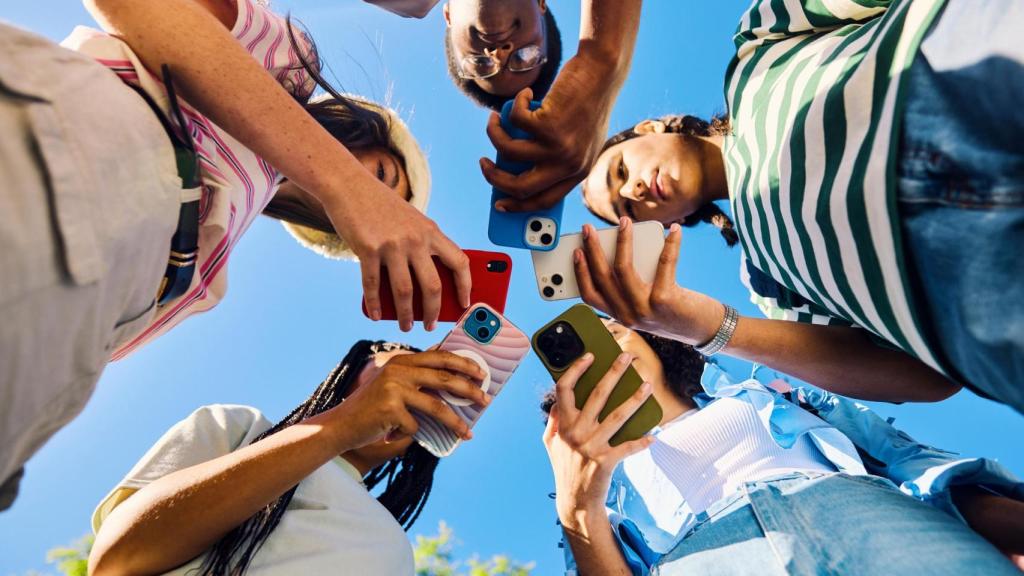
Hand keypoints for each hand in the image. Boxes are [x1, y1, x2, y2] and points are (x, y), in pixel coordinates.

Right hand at [321, 178, 470, 332]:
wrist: (349, 184)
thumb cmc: (381, 207)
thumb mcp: (411, 221)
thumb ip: (421, 247)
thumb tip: (425, 288)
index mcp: (431, 231)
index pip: (460, 261)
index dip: (466, 286)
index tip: (465, 303)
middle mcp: (416, 239)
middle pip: (433, 286)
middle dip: (433, 311)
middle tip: (430, 325)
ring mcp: (392, 245)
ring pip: (404, 292)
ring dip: (405, 315)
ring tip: (405, 326)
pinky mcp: (368, 249)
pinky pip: (374, 285)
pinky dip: (375, 304)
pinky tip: (376, 314)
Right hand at [328, 351, 489, 450]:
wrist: (340, 425)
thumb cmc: (373, 408)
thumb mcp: (393, 385)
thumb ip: (418, 379)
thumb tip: (456, 382)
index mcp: (402, 360)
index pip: (440, 356)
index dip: (464, 363)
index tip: (481, 373)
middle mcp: (399, 370)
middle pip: (445, 378)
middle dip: (469, 390)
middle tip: (485, 400)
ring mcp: (393, 388)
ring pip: (436, 406)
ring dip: (455, 423)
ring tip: (467, 434)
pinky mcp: (389, 408)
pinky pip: (415, 426)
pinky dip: (411, 434)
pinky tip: (396, 434)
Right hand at [480, 51, 617, 212]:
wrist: (602, 72)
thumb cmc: (588, 102)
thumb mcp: (579, 138)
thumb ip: (558, 158)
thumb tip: (516, 168)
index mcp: (579, 172)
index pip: (545, 201)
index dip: (518, 206)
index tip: (500, 204)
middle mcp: (569, 164)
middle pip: (520, 187)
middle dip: (495, 178)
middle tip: (485, 164)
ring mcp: (558, 146)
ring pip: (508, 151)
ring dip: (494, 133)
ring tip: (495, 120)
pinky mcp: (548, 124)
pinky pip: (514, 121)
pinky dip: (514, 105)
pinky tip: (525, 95)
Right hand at [543, 352, 654, 529]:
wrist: (575, 501)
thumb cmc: (564, 468)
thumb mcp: (551, 443)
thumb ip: (554, 421)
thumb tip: (558, 401)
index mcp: (563, 424)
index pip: (565, 389)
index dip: (576, 369)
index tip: (590, 356)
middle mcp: (577, 432)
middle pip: (597, 395)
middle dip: (614, 373)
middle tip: (627, 358)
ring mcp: (592, 446)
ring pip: (618, 416)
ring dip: (635, 400)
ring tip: (648, 386)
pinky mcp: (607, 461)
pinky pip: (628, 447)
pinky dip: (642, 442)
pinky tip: (654, 435)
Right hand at [574, 218, 723, 345]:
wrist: (704, 330)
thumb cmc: (675, 312)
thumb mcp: (646, 303)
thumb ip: (632, 285)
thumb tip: (621, 248)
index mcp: (620, 316)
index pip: (590, 295)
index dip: (580, 272)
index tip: (576, 251)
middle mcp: (628, 315)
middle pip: (603, 277)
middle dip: (593, 249)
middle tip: (589, 228)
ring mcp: (645, 309)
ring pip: (624, 269)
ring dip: (622, 241)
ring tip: (624, 222)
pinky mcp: (665, 300)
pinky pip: (664, 263)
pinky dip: (670, 243)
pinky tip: (674, 230)